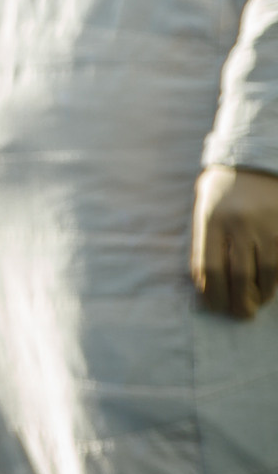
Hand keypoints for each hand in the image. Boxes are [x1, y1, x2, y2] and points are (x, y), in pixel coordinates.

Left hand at [193, 165, 277, 318]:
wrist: (257, 159)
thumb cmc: (223, 189)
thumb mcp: (204, 208)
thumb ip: (205, 241)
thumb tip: (205, 282)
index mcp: (212, 220)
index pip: (209, 268)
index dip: (211, 294)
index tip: (213, 307)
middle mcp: (240, 224)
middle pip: (238, 276)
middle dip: (238, 302)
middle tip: (239, 315)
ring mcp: (268, 226)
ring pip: (266, 273)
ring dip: (261, 294)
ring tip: (255, 302)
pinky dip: (276, 279)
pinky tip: (270, 286)